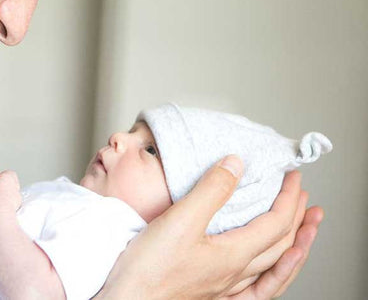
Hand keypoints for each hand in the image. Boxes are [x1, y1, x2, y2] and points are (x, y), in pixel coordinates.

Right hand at [95, 155, 317, 298]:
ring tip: (302, 232)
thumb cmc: (148, 268)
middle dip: (297, 218)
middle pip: (280, 245)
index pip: (276, 223)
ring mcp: (224, 286)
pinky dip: (271, 273)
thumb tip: (236, 164)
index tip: (292, 176)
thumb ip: (211, 190)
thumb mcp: (180, 220)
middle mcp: (235, 274)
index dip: (289, 197)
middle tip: (303, 197)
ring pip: (272, 268)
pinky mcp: (210, 291)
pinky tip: (266, 269)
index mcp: (233, 255)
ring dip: (293, 246)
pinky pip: (255, 287)